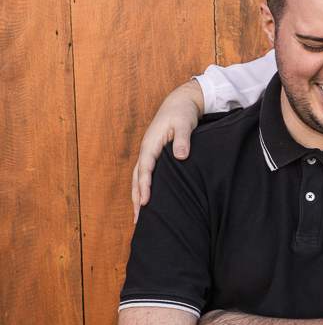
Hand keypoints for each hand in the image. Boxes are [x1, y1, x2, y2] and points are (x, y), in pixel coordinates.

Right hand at [132, 80, 204, 222]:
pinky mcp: (155, 156)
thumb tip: (180, 156)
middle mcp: (146, 151)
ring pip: (139, 179)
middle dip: (136, 199)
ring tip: (139, 218)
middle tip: (137, 220)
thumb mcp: (184, 123)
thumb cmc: (182, 113)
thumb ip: (182, 139)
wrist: (179, 104)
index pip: (145, 170)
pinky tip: (148, 201)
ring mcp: (149, 154)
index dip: (144, 187)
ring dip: (137, 196)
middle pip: (136, 178)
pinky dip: (144, 189)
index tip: (145, 202)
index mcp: (151, 144)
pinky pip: (146, 176)